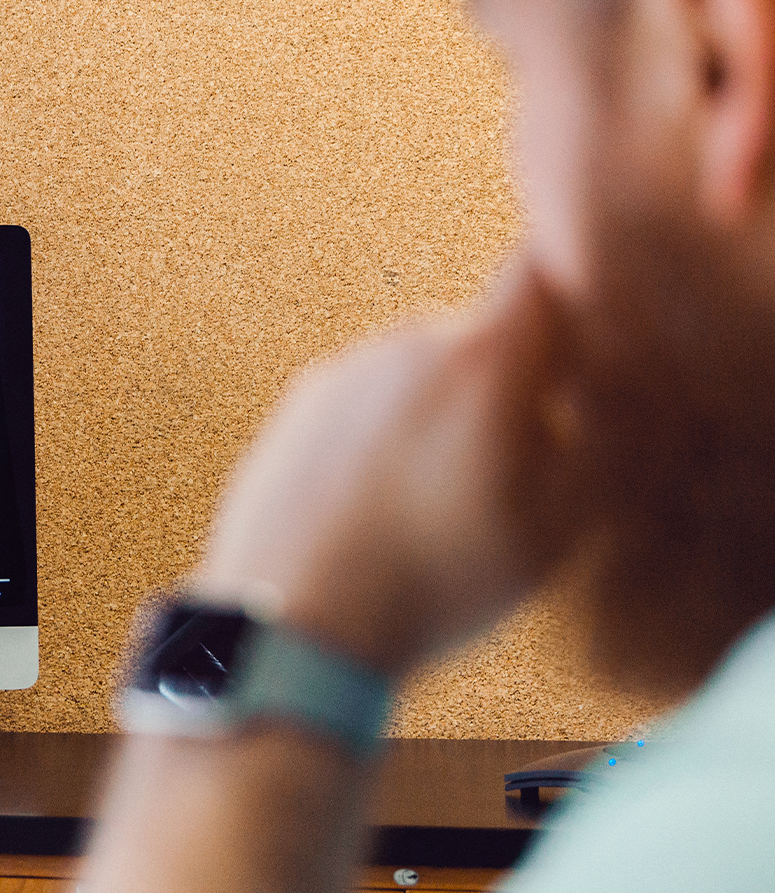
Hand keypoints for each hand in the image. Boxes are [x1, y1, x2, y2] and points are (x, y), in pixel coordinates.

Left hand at [194, 264, 577, 675]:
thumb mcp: (554, 531)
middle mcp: (407, 343)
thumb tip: (601, 386)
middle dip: (505, 384)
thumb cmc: (433, 585)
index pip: (540, 270)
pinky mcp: (300, 402)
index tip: (575, 360)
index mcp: (481, 359)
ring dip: (440, 412)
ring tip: (428, 505)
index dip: (567, 301)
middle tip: (504, 474)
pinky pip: (366, 399)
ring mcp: (345, 370)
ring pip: (421, 371)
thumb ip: (597, 440)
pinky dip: (384, 433)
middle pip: (481, 335)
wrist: (292, 622)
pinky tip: (377, 505)